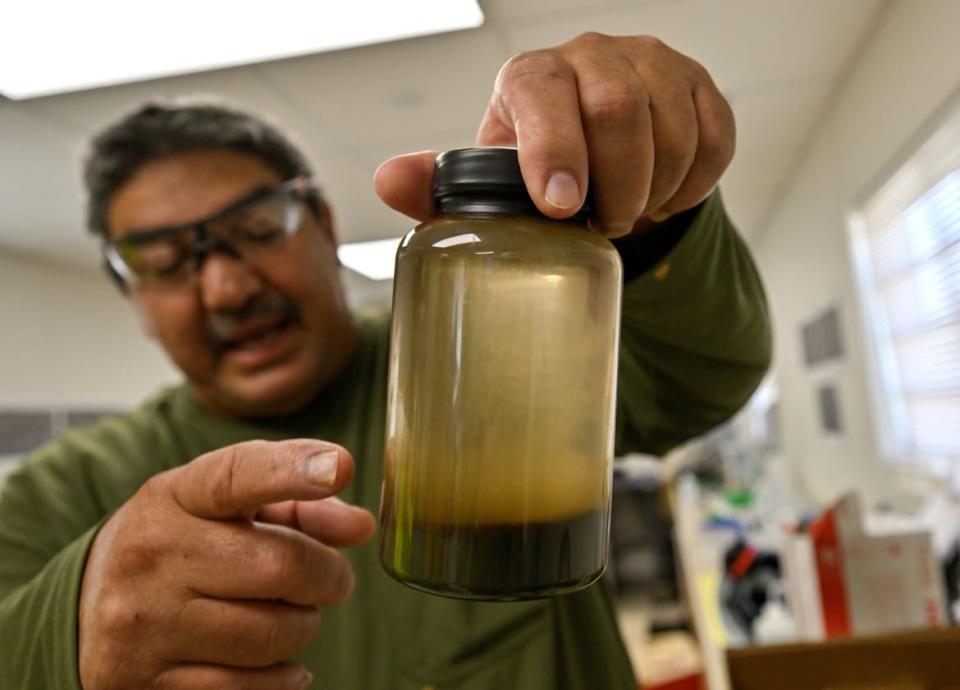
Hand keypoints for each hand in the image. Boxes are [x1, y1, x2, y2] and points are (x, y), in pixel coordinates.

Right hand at [78, 440, 375, 689]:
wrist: (86, 607)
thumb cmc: (181, 545)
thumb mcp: (225, 509)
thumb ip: (299, 507)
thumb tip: (361, 527)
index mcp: (174, 497)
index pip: (236, 477)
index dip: (292, 470)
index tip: (338, 467)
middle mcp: (151, 555)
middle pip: (280, 567)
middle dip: (328, 576)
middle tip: (333, 579)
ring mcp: (143, 623)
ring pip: (271, 634)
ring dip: (304, 626)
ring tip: (293, 614)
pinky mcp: (141, 683)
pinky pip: (246, 688)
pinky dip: (281, 677)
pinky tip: (279, 661)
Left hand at [375, 32, 734, 236]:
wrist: (599, 153)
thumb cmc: (533, 167)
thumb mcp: (485, 180)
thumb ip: (438, 186)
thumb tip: (386, 182)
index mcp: (532, 75)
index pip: (544, 92)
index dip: (554, 149)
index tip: (560, 209)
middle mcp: (593, 56)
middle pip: (620, 108)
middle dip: (616, 186)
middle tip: (602, 225)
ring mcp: (653, 65)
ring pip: (674, 129)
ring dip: (655, 190)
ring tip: (629, 211)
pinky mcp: (701, 86)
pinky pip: (716, 140)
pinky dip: (694, 186)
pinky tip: (664, 195)